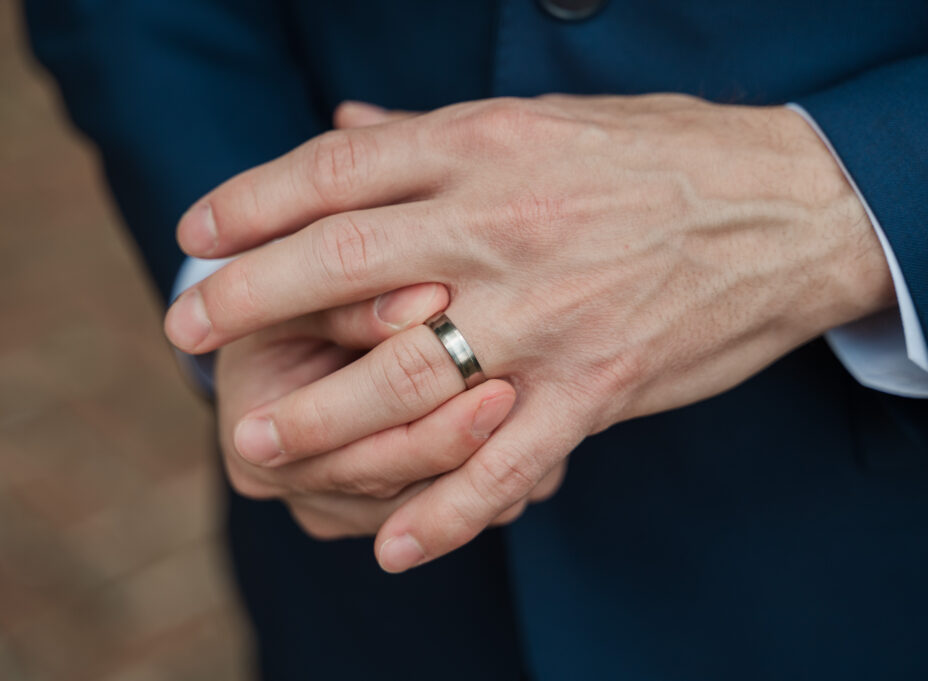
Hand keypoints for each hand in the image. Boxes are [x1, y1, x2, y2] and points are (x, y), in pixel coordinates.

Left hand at [167, 94, 893, 570]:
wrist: (782, 207)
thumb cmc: (651, 156)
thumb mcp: (537, 120)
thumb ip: (428, 135)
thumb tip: (338, 126)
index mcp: (482, 148)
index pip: (334, 173)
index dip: (253, 203)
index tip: (198, 231)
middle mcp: (501, 228)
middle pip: (338, 266)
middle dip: (246, 300)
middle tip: (184, 330)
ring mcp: (545, 315)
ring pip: (402, 376)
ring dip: (317, 418)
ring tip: (255, 442)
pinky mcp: (593, 388)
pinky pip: (503, 464)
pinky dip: (443, 513)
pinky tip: (389, 545)